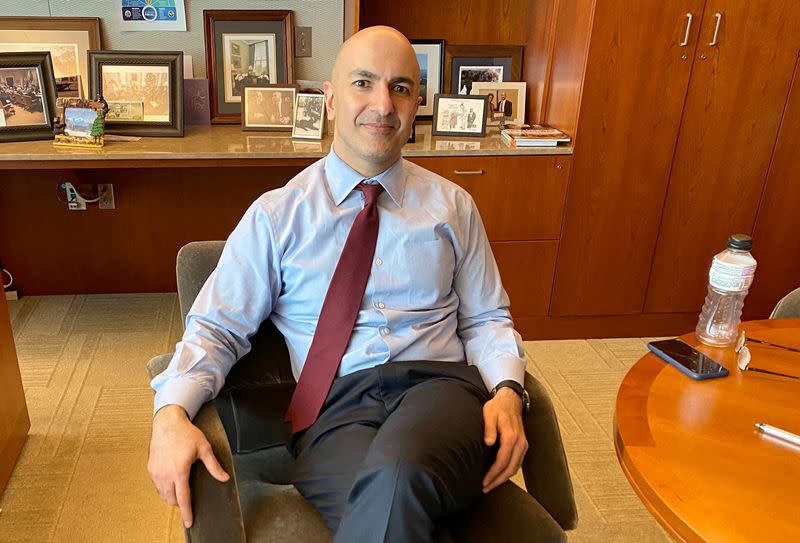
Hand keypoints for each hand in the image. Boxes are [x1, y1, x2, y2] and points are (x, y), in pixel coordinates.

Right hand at [147, 404, 229, 527]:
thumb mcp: (204, 449)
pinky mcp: (150, 468)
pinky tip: (171, 483)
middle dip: (180, 503)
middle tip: (188, 500)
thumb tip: (225, 478)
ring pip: (163, 494)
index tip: (189, 522)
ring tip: (181, 490)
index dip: (186, 512)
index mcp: (179, 471)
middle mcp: (165, 474)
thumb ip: (214, 466)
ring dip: (172, 497)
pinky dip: (164, 489)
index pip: (183, 498)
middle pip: (172, 499)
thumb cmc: (187, 434)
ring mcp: (156, 472)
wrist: (168, 423)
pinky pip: (157, 486)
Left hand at [482, 387, 527, 492]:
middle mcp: (520, 443)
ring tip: (490, 485)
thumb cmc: (497, 407)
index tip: (483, 482)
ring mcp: (523, 445)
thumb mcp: (489, 413)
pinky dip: (508, 471)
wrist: (510, 400)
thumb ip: (489, 428)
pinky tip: (499, 475)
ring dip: (503, 478)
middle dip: (498, 481)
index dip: (493, 474)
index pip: (502, 461)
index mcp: (511, 436)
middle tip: (485, 488)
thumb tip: (488, 443)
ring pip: (515, 468)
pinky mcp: (523, 445)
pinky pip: (517, 463)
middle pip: (510, 468)